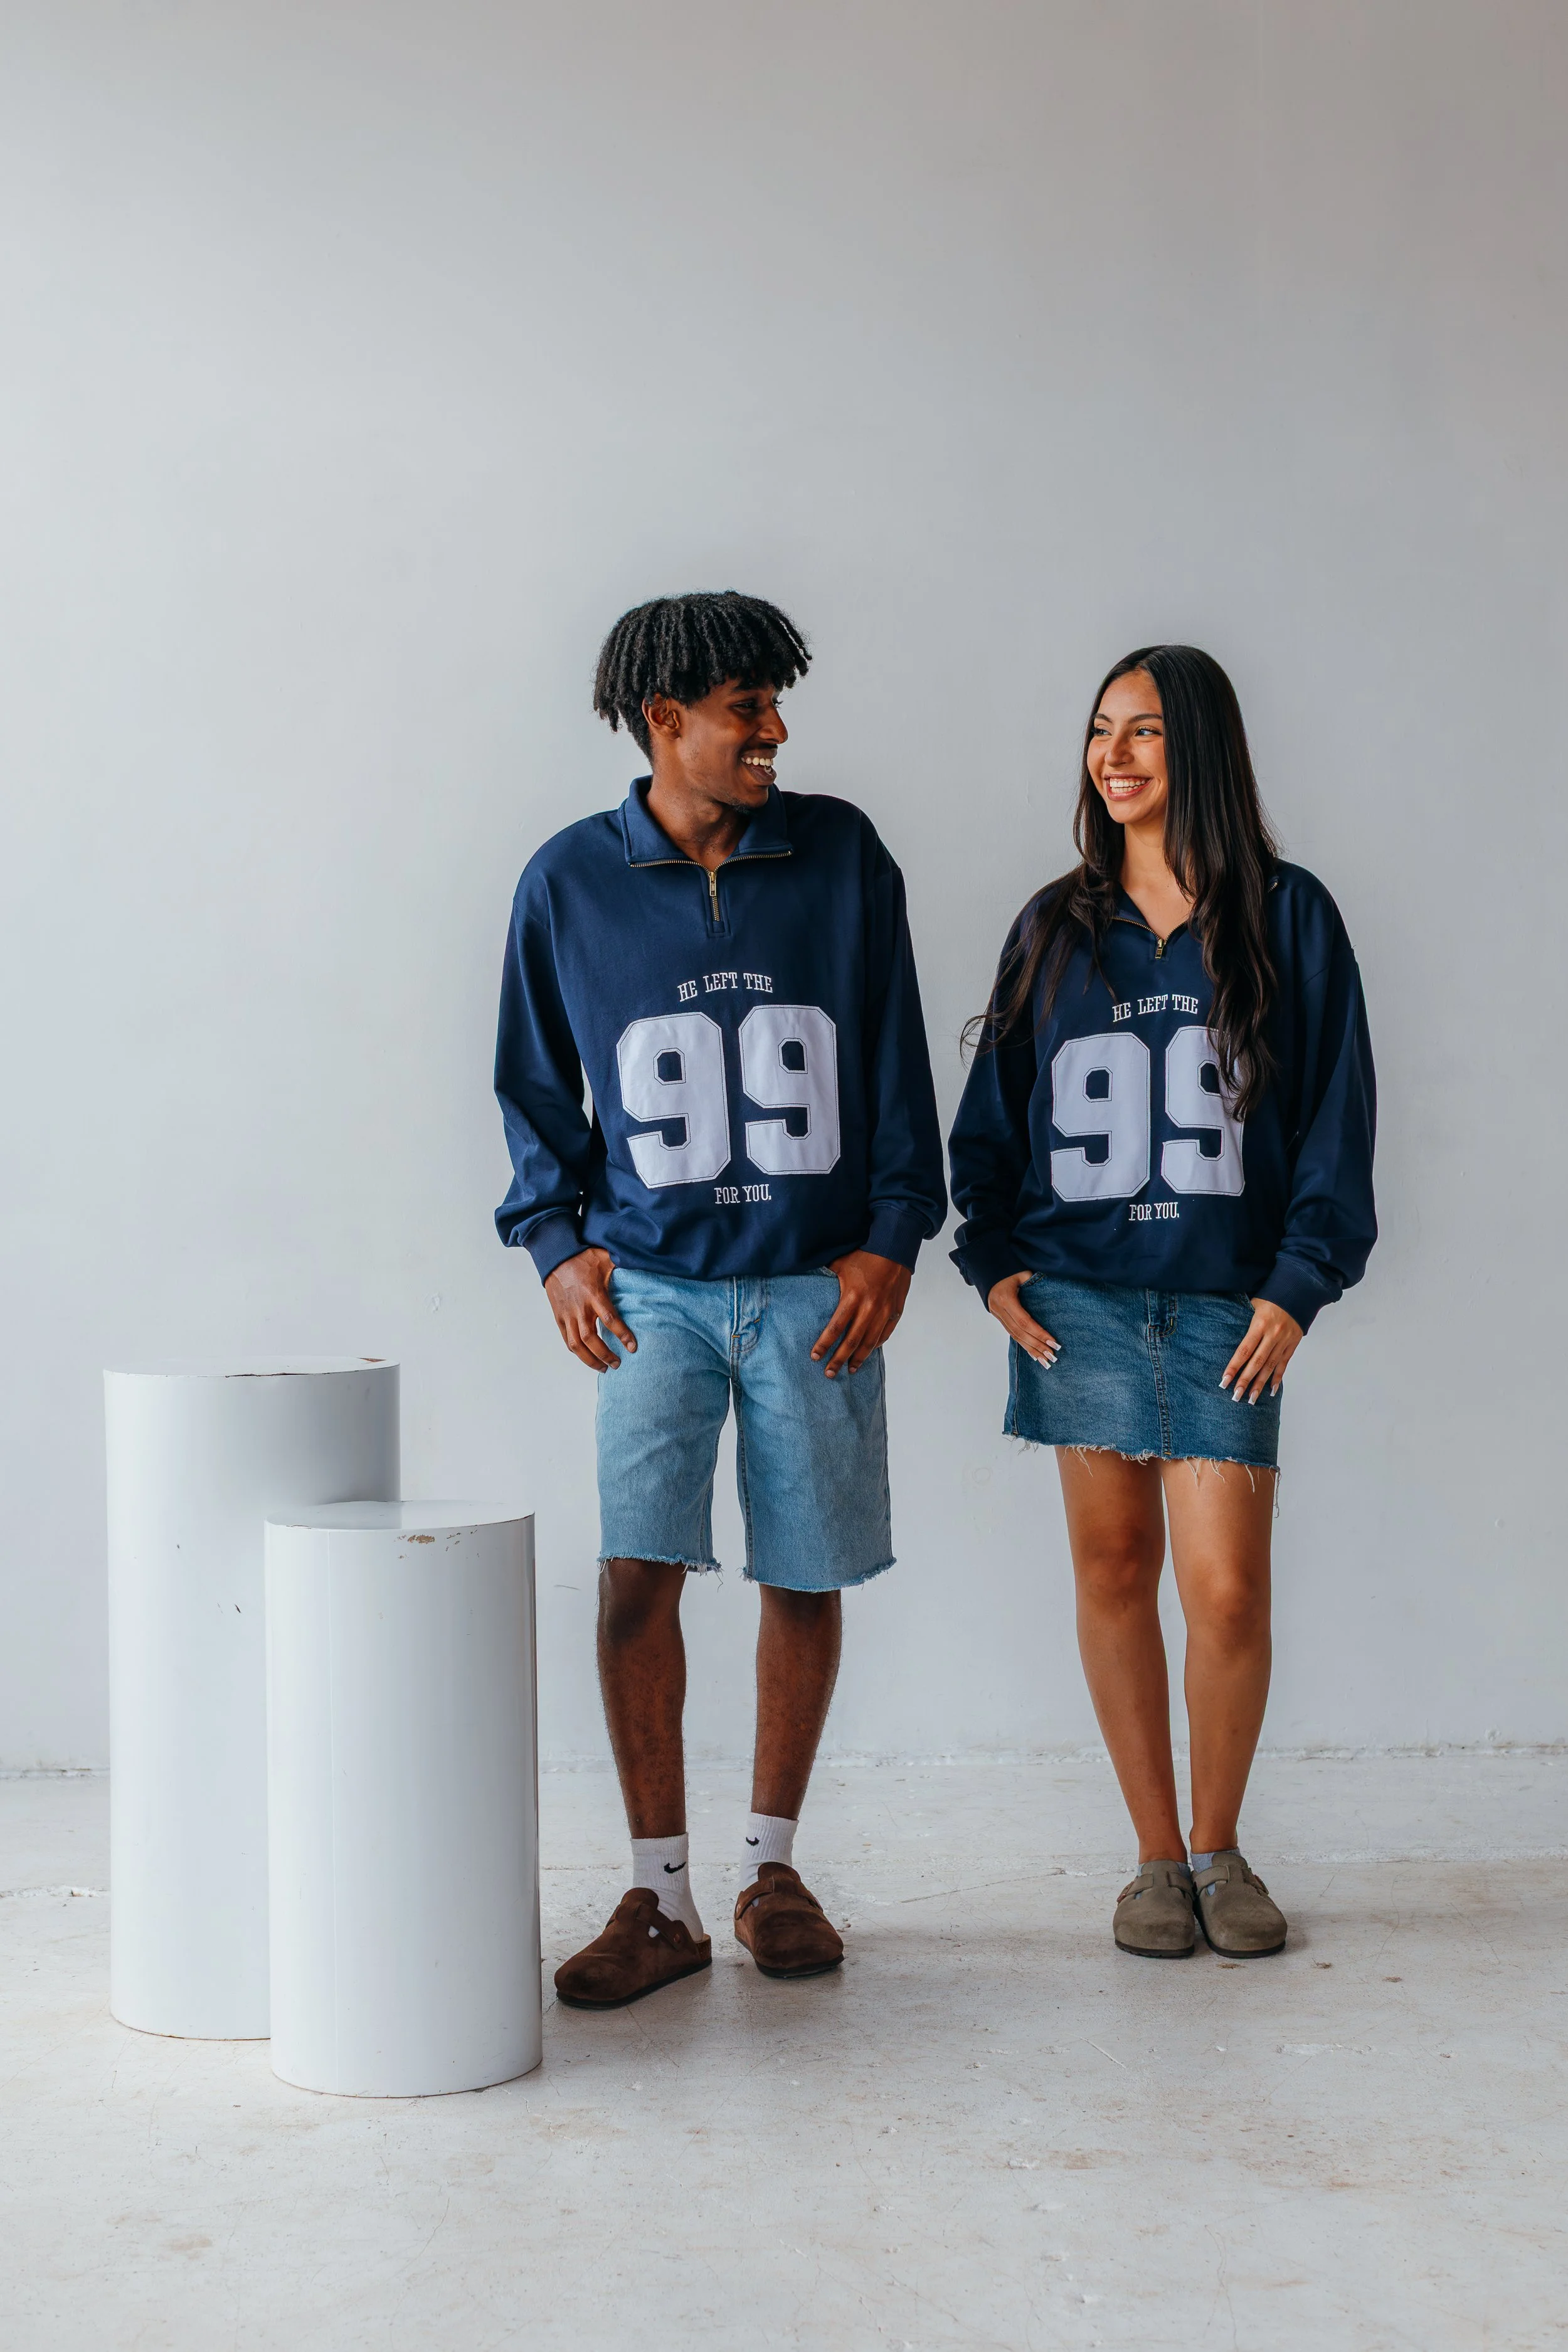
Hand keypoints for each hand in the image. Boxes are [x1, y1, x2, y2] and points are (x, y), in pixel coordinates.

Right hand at [543, 1247, 634, 1372]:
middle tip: (617, 1364)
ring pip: (576, 1345)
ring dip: (590, 1359)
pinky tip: (587, 1358)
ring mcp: (567, 1314)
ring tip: (603, 1368)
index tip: (633, 1347)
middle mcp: (579, 1308)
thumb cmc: (583, 1258)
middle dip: (605, 1355)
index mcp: (594, 1294)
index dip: (622, 1335)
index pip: (610, 1319)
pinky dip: (577, 1352)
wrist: (556, 1257)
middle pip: (591, 1339)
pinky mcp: (559, 1317)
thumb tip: (644, 1265)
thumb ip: (623, 1267)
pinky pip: (567, 1339)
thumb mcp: (606, 1259)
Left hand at [810, 1250, 911, 1377]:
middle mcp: (869, 1308)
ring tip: (850, 1370)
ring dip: (859, 1358)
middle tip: (829, 1373)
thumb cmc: (864, 1256)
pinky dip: (875, 1345)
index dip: (824, 1344)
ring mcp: (884, 1312)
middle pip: (852, 1341)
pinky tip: (868, 1352)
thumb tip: (807, 1284)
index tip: (815, 1356)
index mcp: (852, 1297)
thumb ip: (825, 1278)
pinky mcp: (895, 1312)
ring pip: (870, 1342)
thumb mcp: (841, 1264)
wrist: (894, 1249)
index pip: (835, 1328)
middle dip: (839, 1359)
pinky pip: (884, 1334)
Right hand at [985, 1271, 1058, 1367]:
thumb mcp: (1022, 1273)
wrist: (987, 1268)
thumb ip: (1035, 1284)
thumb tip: (1053, 1296)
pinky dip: (1023, 1344)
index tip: (1053, 1342)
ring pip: (1014, 1336)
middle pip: (1020, 1333)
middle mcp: (999, 1309)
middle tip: (1052, 1357)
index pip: (1025, 1321)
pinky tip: (1033, 1354)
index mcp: (1006, 1299)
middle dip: (1037, 1346)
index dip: (1039, 1333)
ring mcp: (997, 1314)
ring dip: (1030, 1349)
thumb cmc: (1008, 1269)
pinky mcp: (998, 1317)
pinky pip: (1011, 1333)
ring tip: (1044, 1361)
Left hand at [1220, 1298, 1302, 1404]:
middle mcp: (1273, 1335)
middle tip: (1236, 1396)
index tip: (1225, 1380)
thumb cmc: (1272, 1297)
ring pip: (1270, 1366)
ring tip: (1251, 1398)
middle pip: (1257, 1362)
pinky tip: (1271, 1390)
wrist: (1299, 1291)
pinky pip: (1284, 1364)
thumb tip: (1226, 1332)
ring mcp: (1284, 1341)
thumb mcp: (1254, 1304)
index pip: (1244, 1350)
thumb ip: (1243, 1320)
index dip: (1234, 1367)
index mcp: (1260, 1324)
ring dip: (1260, 1384)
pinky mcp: (1292, 1344)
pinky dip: (1277, 1378)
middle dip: (1245, 1380)